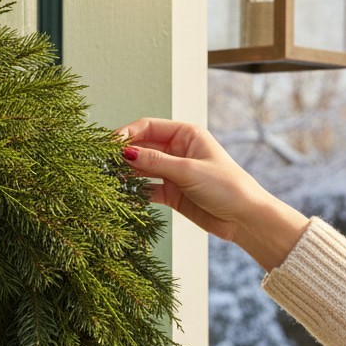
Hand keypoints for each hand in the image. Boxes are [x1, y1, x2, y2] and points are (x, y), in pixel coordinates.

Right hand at [117, 118, 309, 269]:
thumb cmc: (226, 187)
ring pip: (142, 168)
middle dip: (122, 154)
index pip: (148, 127)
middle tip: (101, 163)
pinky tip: (122, 195)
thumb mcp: (188, 171)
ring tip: (106, 179)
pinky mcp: (172, 193)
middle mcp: (178, 150)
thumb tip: (125, 153)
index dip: (126, 134)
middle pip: (142, 147)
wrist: (244, 218)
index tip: (108, 145)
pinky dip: (134, 192)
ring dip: (125, 173)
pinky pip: (146, 189)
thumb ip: (155, 162)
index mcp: (186, 134)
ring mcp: (173, 172)